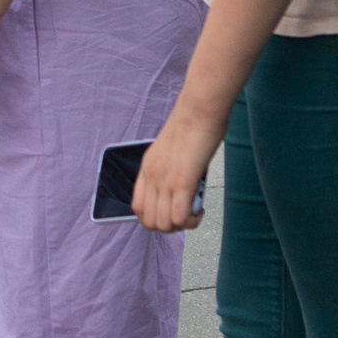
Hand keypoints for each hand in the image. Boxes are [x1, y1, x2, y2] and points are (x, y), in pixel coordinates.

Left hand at [131, 102, 223, 232]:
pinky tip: (200, 211)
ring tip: (195, 213)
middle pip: (149, 222)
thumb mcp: (171, 150)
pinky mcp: (183, 182)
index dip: (154, 218)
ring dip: (182, 226)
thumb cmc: (193, 126)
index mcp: (147, 168)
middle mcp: (152, 177)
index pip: (137, 208)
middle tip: (187, 215)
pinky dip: (192, 221)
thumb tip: (182, 186)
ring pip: (164, 225)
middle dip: (169, 227)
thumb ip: (170, 168)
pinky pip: (180, 217)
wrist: (199, 110)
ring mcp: (165, 180)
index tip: (172, 212)